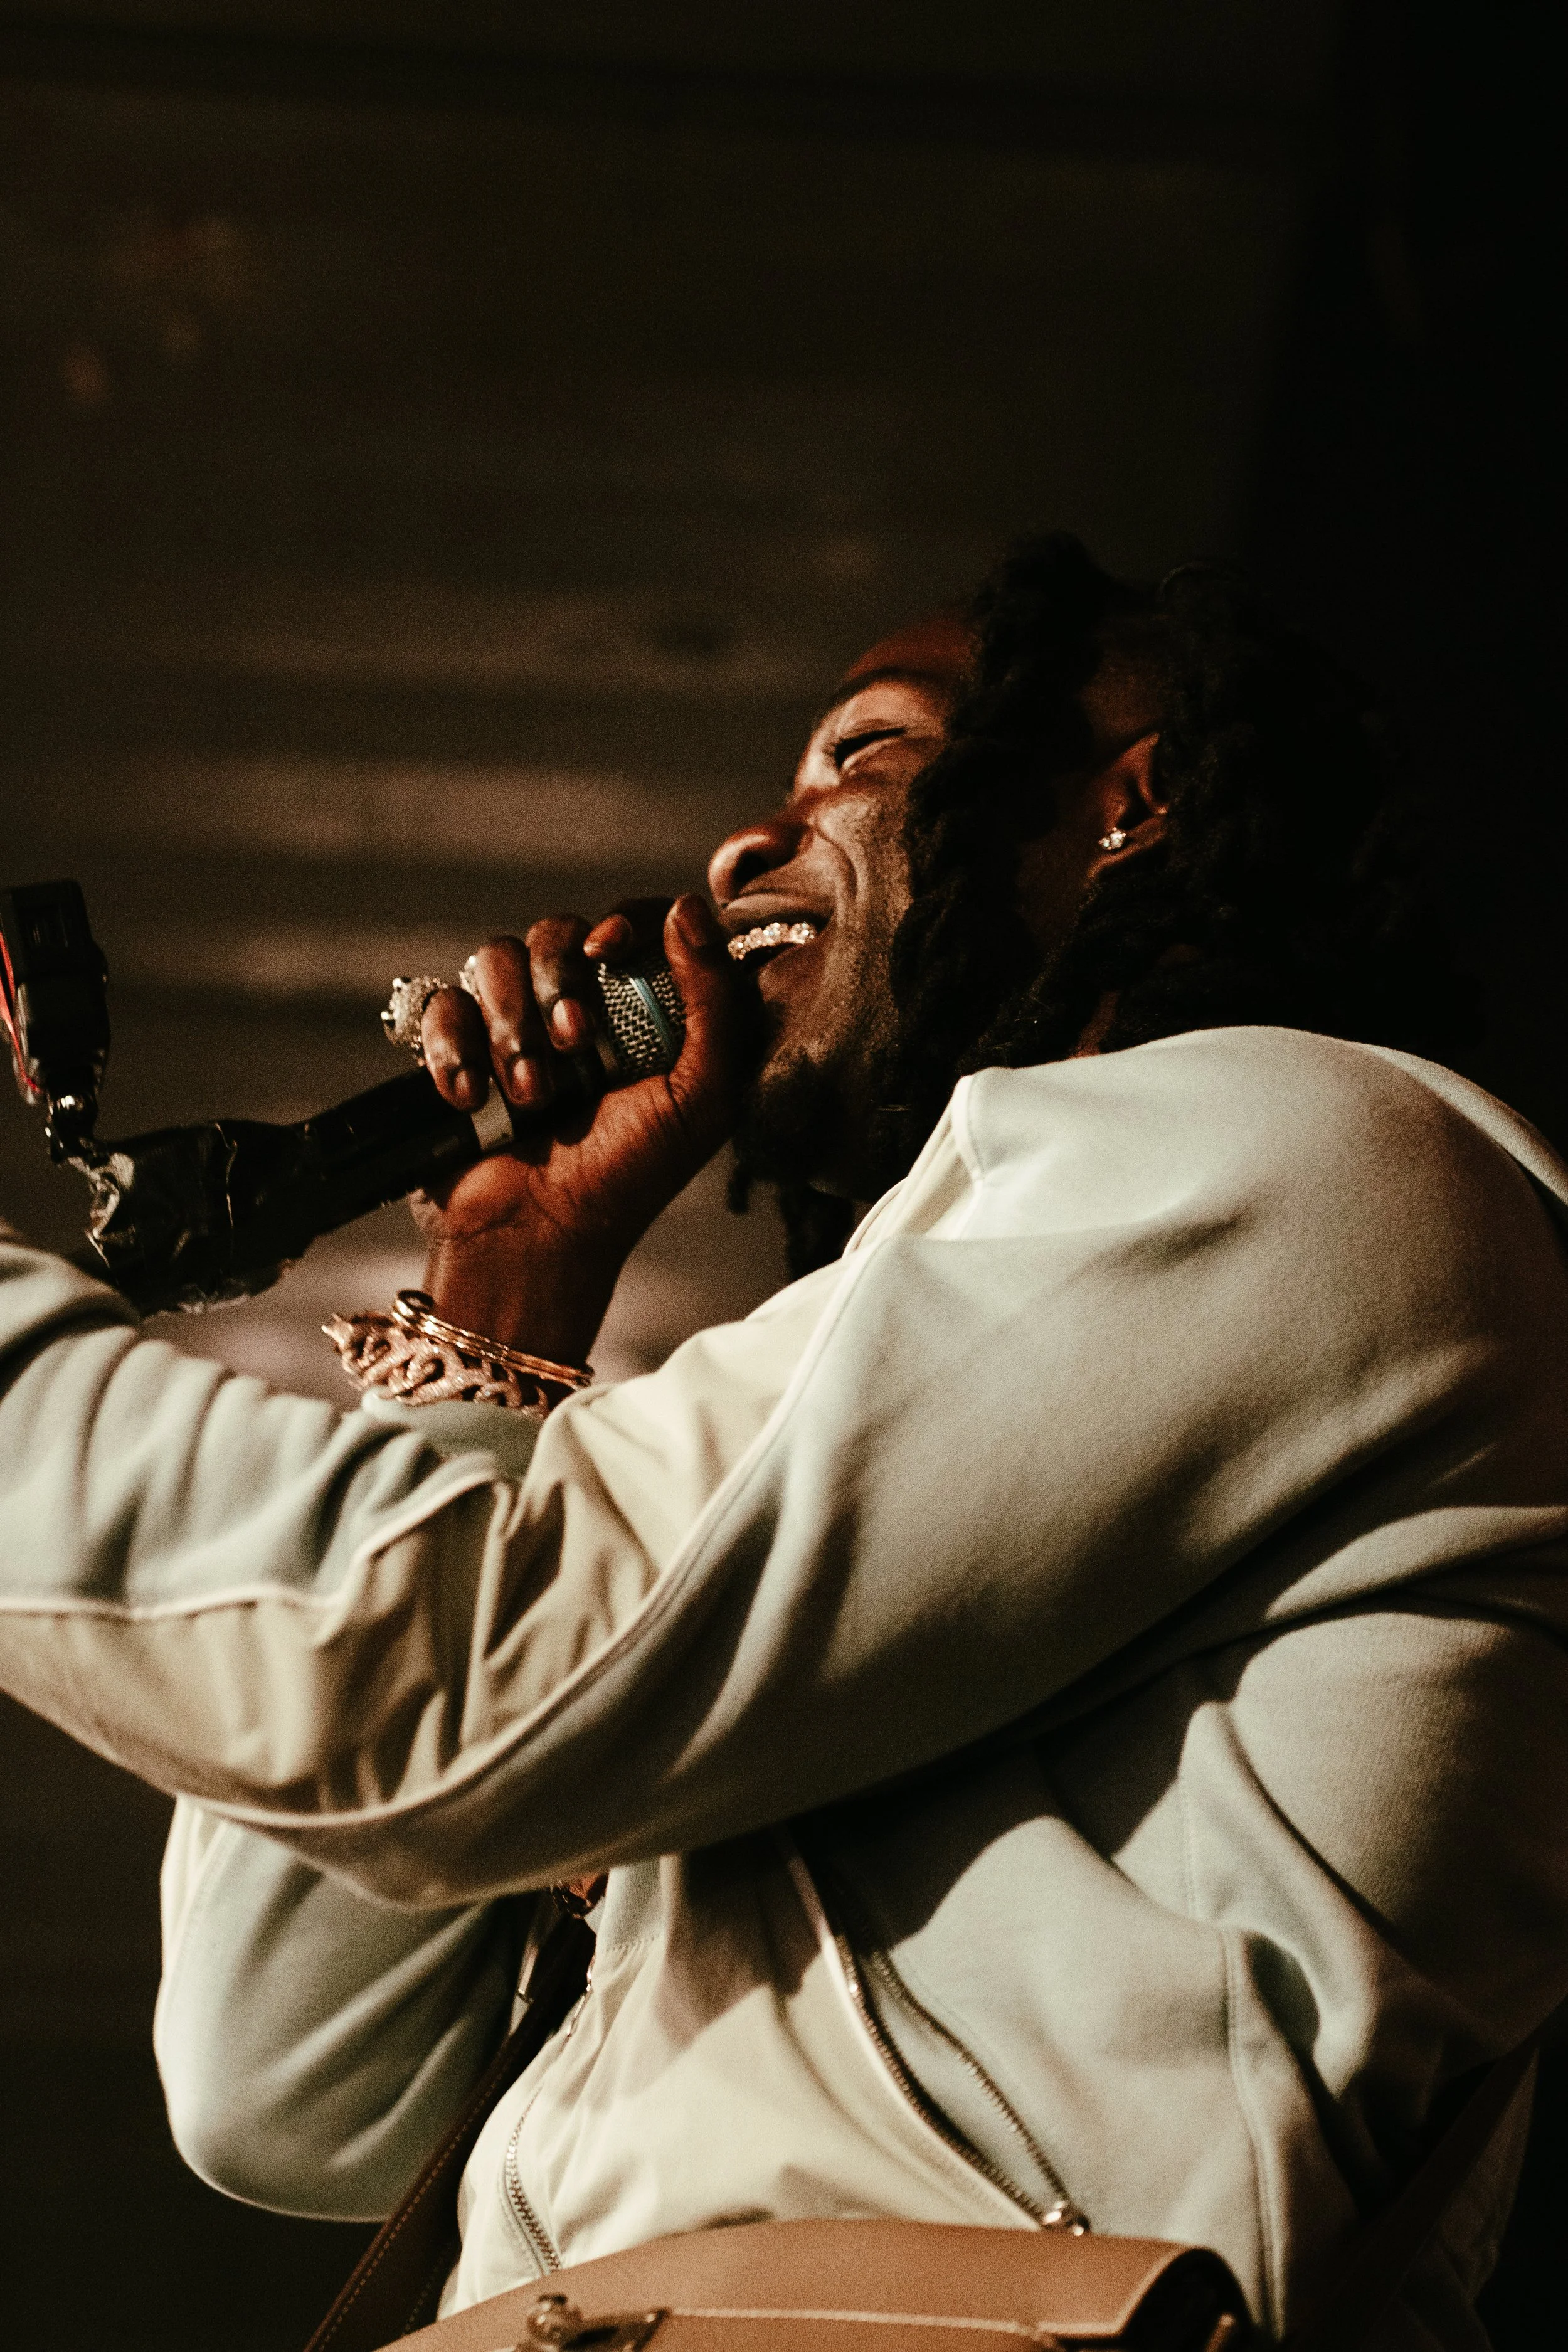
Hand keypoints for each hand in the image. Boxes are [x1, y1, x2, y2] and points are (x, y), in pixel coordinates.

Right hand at [411, 894, 744, 1359]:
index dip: (621, 921)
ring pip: (493, 957)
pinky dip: (454, 1047)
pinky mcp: (455, 1050)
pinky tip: (473, 1099)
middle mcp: (575, 1009)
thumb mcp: (700, 1097)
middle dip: (557, 982)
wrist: (537, 1238)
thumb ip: (715, 1001)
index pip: (634, 925)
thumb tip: (688, 906)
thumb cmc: (628, 1177)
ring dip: (510, 1024)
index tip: (608, 951)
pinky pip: (441, 1004)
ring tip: (529, 1095)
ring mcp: (510, 1028)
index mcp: (641, 1014)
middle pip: (556, 930)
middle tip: (572, 1045)